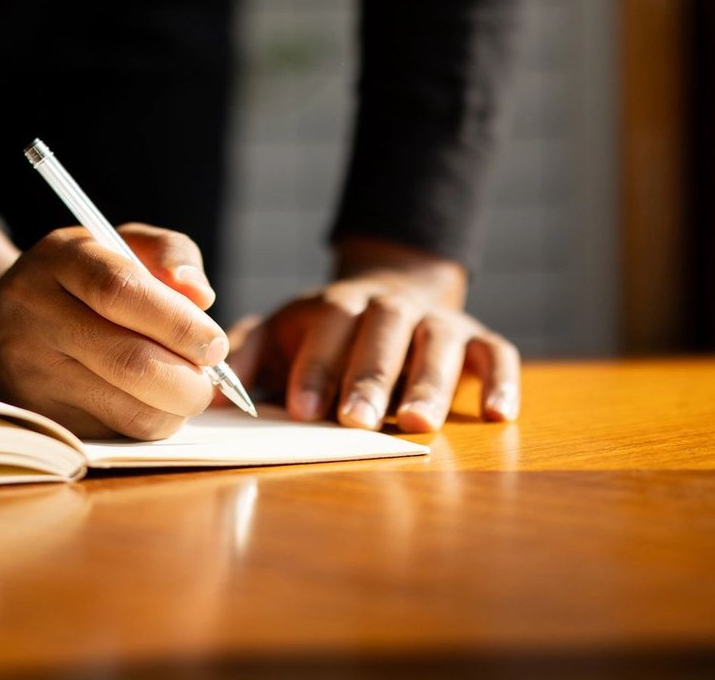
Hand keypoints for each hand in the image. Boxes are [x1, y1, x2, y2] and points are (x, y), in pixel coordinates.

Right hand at [0, 222, 225, 439]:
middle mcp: (35, 314)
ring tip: (182, 387)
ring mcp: (30, 373)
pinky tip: (147, 401)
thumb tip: (201, 296)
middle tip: (208, 375)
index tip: (214, 342)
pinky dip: (146, 423)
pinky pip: (113, 435)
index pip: (121, 290)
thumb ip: (169, 253)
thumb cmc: (75, 281)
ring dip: (174, 408)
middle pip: (129, 361)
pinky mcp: (39, 418)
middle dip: (188, 378)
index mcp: (58, 259)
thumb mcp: (115, 245)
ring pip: (127, 411)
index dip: (178, 321)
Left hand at [226, 236, 519, 431]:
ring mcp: (440, 323)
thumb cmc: (325, 330)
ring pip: (439, 346)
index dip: (313, 368)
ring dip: (429, 382)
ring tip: (418, 422)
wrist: (391, 292)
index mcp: (340, 306)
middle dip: (367, 378)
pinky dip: (503, 381)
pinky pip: (499, 356)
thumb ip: (246, 358)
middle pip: (382, 337)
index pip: (327, 331)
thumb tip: (212, 394)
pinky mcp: (480, 341)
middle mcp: (392, 309)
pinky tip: (498, 414)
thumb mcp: (279, 333)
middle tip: (354, 420)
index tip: (299, 408)